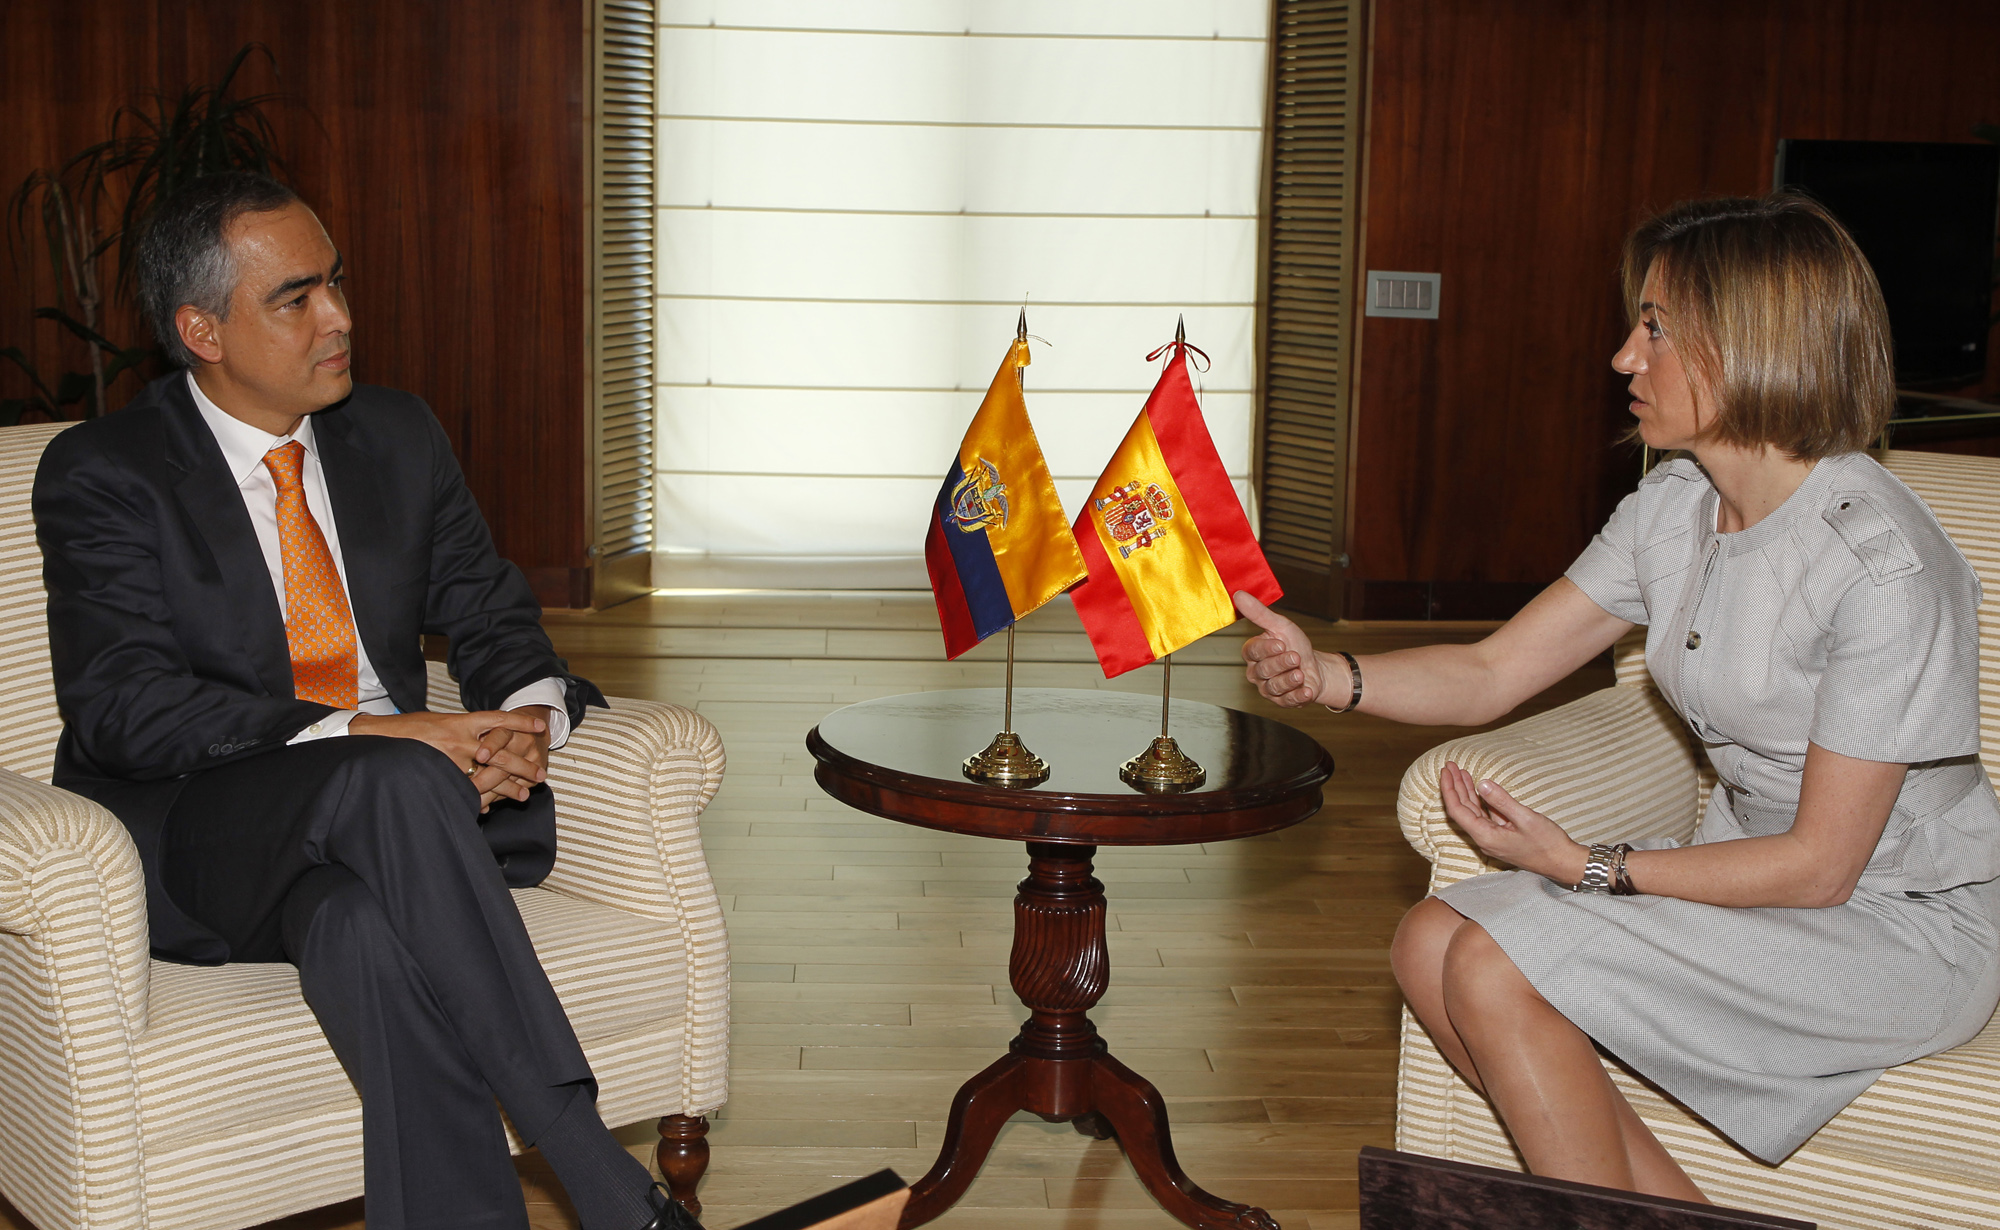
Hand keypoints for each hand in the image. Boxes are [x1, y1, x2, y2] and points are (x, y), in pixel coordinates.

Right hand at [348, 709, 547, 810]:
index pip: (499, 720)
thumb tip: (483, 741)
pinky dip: (480, 800)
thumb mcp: (438, 723)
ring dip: (508, 788)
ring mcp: (451, 760)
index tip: (540, 726)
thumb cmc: (408, 730)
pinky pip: (467, 791)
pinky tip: (491, 807)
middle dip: (523, 765)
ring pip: (489, 775)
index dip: (520, 722)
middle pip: (502, 752)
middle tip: (541, 776)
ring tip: (524, 796)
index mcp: (461, 721)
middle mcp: (460, 740)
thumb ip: (461, 732)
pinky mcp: (441, 775)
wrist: (376, 738)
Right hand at [1235, 590, 1328, 707]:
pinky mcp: (1281, 701)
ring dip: (1290, 679)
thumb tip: (1239, 594)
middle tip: (1295, 656)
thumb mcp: (1280, 626)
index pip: (1252, 651)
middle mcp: (1257, 672)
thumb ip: (1259, 613)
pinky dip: (1298, 696)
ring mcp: (1268, 688)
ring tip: (1301, 673)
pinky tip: (1307, 690)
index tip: (1281, 643)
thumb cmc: (1295, 644)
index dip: (1266, 649)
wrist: (1315, 666)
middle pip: (1263, 670)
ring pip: (1274, 686)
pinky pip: (1286, 701)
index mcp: (1253, 653)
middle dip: (1282, 663)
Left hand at [1438, 761, 1586, 883]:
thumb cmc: (1547, 843)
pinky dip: (1480, 800)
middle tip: (1450, 765)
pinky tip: (1478, 787)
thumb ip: (1502, 801)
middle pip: (1462, 809)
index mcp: (1486, 836)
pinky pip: (1485, 815)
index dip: (1449, 789)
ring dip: (1466, 791)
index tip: (1446, 771)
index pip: (1457, 810)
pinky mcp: (1501, 836)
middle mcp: (1484, 838)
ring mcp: (1492, 838)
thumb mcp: (1526, 818)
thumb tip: (1482, 783)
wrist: (1563, 863)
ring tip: (1460, 771)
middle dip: (1455, 786)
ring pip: (1473, 812)